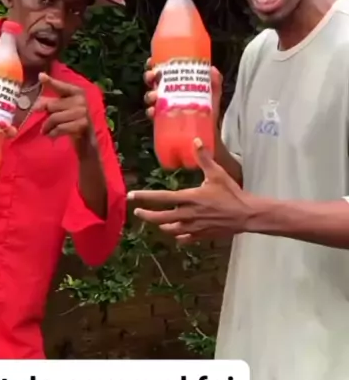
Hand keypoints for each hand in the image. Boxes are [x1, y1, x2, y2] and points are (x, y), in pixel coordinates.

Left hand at [35, 73, 93, 150]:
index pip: (60, 87)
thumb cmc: (71, 119)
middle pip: (53, 105)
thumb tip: (36, 105)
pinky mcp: (82, 124)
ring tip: (45, 131)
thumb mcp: (61, 108)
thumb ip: (49, 103)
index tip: (40, 76)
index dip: (51, 82)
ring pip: (55, 118)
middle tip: (43, 123)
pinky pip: (60, 128)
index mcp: (76, 91)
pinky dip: (53, 133)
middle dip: (45, 115)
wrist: (86, 137)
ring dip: (47, 126)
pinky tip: (52, 134)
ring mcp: (83, 112)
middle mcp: (80, 100)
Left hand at [128, 138, 254, 242]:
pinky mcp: (201, 235)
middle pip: (160, 218)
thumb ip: (204, 158)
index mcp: (190, 198)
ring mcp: (194, 227)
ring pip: (170, 230)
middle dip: (146, 215)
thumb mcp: (217, 174)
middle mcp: (188, 214)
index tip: (131, 196)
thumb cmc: (231, 193)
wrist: (246, 215)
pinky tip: (177, 232)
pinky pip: (184, 238)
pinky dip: (178, 236)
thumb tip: (196, 141)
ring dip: (162, 225)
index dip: (144, 197)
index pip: (162, 198)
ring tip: (158, 221)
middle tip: (137, 212)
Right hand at [143, 58, 222, 123]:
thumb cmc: (209, 109)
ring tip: (155, 96)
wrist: (208, 131)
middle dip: (149, 77)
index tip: (151, 62)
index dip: (154, 64)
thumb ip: (214, 81)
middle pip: (153, 81)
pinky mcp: (163, 119)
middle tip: (153, 77)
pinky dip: (151, 111)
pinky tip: (154, 110)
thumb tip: (213, 69)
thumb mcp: (213, 92)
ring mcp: (164, 105)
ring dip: (150, 94)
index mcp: (177, 81)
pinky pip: (153, 114)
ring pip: (151, 97)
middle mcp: (168, 92)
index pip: (162, 69)